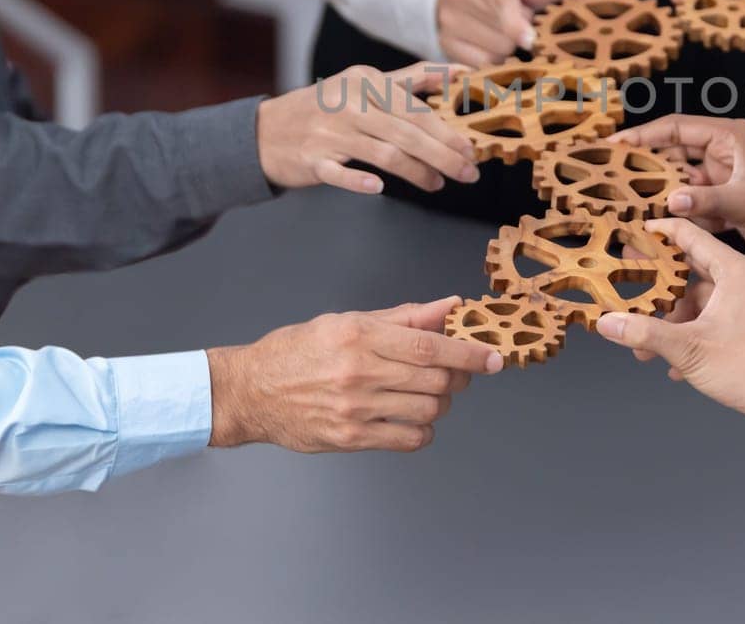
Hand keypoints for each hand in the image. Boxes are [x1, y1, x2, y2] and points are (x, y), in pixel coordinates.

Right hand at [207, 297, 503, 452]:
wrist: (251, 391)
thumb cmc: (297, 351)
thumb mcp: (346, 321)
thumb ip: (402, 317)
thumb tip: (448, 306)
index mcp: (359, 336)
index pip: (429, 346)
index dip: (468, 354)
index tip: (493, 358)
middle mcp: (358, 372)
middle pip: (434, 380)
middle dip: (458, 378)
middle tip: (457, 374)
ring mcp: (354, 408)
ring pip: (427, 411)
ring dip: (441, 404)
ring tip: (431, 395)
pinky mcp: (350, 437)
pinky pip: (407, 439)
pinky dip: (422, 430)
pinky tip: (413, 418)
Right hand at [258, 62, 479, 193]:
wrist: (265, 131)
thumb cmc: (325, 108)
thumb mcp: (363, 83)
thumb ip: (410, 79)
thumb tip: (459, 72)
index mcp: (365, 81)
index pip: (416, 108)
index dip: (447, 131)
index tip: (470, 148)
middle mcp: (349, 103)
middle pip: (407, 132)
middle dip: (444, 155)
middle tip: (468, 173)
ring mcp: (329, 132)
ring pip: (385, 154)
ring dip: (417, 173)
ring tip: (438, 184)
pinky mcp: (312, 159)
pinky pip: (340, 174)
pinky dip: (360, 182)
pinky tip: (379, 189)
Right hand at [437, 0, 598, 66]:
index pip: (499, 1)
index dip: (515, 22)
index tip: (530, 40)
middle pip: (503, 37)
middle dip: (522, 34)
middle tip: (525, 22)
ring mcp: (448, 26)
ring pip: (494, 55)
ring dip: (510, 51)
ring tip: (506, 32)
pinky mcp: (445, 48)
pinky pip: (480, 69)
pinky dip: (495, 63)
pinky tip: (495, 47)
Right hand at [597, 220, 744, 421]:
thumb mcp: (688, 348)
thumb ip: (644, 333)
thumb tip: (607, 322)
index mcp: (736, 271)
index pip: (692, 236)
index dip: (662, 232)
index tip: (639, 230)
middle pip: (696, 270)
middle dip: (662, 288)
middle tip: (633, 286)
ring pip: (706, 301)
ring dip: (677, 322)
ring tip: (647, 348)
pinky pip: (722, 318)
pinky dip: (699, 333)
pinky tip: (677, 364)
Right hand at [612, 115, 744, 275]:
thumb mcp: (744, 204)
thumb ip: (705, 200)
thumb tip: (670, 200)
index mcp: (731, 137)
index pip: (676, 128)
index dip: (643, 135)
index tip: (614, 143)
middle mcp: (725, 151)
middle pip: (674, 152)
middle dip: (648, 166)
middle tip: (613, 176)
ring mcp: (724, 176)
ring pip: (681, 179)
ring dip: (662, 192)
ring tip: (631, 204)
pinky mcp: (725, 199)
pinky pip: (692, 200)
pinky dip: (680, 211)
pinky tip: (660, 224)